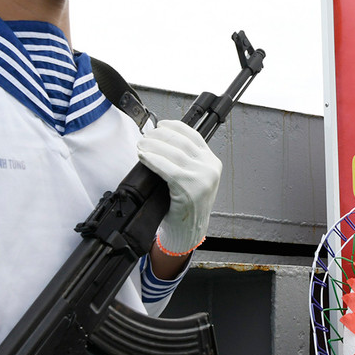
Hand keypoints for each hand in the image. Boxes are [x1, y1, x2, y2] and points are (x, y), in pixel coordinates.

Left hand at [137, 119, 221, 254]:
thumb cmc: (187, 205)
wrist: (190, 230)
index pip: (194, 136)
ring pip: (173, 153)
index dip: (175, 127)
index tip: (161, 124)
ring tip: (141, 145)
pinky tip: (143, 157)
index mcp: (213, 162)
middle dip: (160, 136)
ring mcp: (201, 178)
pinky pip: (167, 168)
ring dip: (153, 146)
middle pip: (181, 142)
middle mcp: (210, 168)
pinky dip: (152, 160)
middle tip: (146, 136)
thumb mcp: (195, 178)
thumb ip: (186, 160)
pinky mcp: (189, 188)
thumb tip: (162, 140)